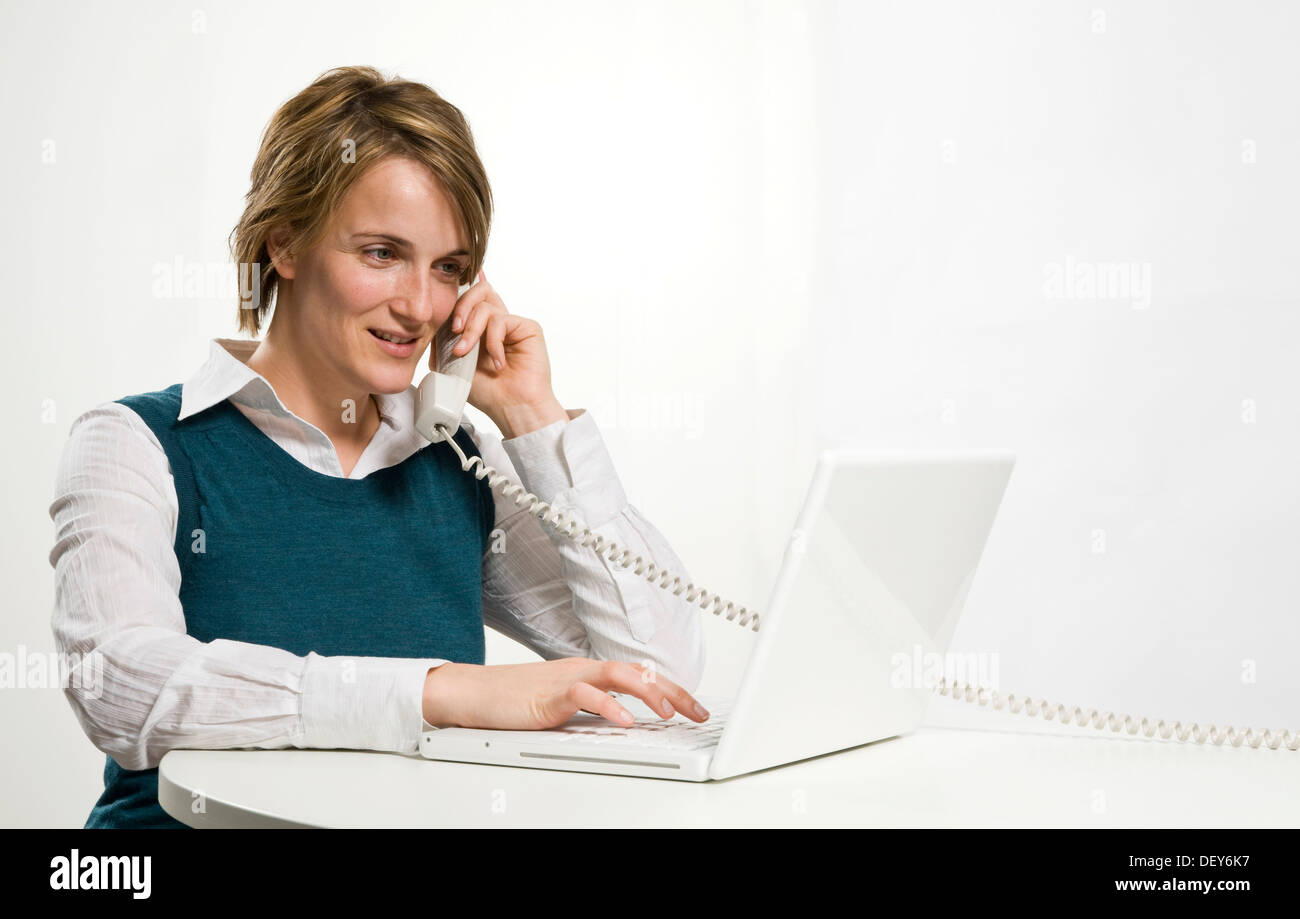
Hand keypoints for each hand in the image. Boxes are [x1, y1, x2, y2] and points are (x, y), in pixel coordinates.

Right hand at [422, 658, 710, 729]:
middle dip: (672, 692)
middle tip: (697, 712)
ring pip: (617, 675)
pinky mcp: (550, 695)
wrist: (474, 693)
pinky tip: (625, 721)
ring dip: (647, 693)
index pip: (640, 676)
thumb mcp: (564, 706)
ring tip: (668, 713)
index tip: (695, 708)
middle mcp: (584, 671)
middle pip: (638, 672)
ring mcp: (568, 680)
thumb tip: (626, 723)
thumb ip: (593, 709)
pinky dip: (608, 707)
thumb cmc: (516, 700)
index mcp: (591, 673)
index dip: (672, 691)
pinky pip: (585, 696)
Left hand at [442, 269, 566, 437]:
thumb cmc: (488, 393)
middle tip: (454, 330)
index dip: (456, 299)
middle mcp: (497, 323)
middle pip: (478, 291)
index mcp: (481, 329)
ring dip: (471, 331)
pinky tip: (497, 363)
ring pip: (485, 306)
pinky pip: (501, 321)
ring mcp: (512, 324)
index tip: (445, 317)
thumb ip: (442, 343)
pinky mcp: (527, 327)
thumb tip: (433, 323)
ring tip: (467, 354)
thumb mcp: (452, 367)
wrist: (512, 408)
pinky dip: (493, 343)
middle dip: (460, 308)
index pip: (469, 300)